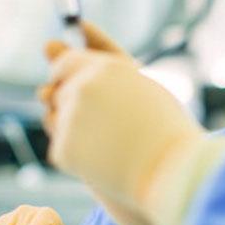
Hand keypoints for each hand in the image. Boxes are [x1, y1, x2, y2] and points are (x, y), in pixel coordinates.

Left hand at [40, 24, 202, 206]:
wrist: (172, 170)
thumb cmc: (164, 128)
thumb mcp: (141, 87)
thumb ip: (103, 72)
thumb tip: (53, 54)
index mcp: (107, 68)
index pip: (65, 63)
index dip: (63, 74)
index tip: (65, 83)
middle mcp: (84, 87)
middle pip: (58, 91)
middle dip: (69, 103)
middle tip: (97, 123)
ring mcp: (71, 118)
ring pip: (56, 120)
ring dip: (72, 128)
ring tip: (110, 143)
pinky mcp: (64, 149)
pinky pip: (61, 148)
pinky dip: (76, 155)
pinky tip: (104, 161)